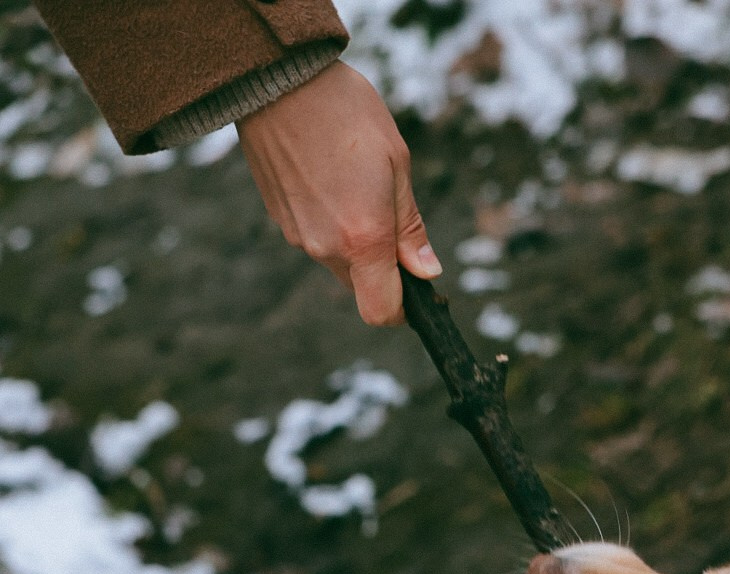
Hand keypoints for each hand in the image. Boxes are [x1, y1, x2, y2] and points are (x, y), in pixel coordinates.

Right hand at [238, 61, 440, 325]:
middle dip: (380, 265)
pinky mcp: (280, 220)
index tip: (413, 284)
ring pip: (338, 262)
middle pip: (361, 287)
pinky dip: (328, 221)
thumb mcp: (396, 163)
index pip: (382, 312)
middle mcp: (327, 248)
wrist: (277, 78)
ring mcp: (299, 237)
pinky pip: (315, 238)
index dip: (402, 308)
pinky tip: (328, 177)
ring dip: (353, 240)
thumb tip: (426, 271)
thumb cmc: (345, 112)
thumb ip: (410, 227)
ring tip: (353, 182)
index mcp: (363, 239)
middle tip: (386, 209)